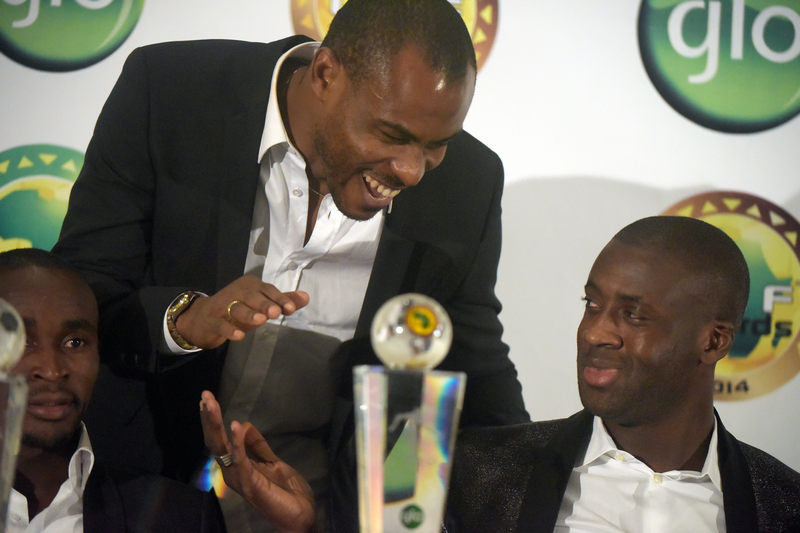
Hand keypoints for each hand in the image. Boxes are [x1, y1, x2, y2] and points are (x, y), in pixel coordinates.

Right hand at [177, 275, 309, 348]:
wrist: (200, 318)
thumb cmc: (237, 309)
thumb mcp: (259, 305)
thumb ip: (282, 301)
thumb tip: (306, 297)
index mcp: (250, 285)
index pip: (267, 290)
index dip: (279, 299)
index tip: (290, 309)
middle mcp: (236, 292)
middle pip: (251, 296)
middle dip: (264, 304)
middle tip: (275, 313)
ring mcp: (221, 306)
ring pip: (236, 308)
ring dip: (248, 314)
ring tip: (260, 321)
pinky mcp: (211, 321)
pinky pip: (221, 324)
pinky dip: (230, 329)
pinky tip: (239, 335)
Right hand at [200, 391, 315, 532]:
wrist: (301, 514)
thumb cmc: (286, 492)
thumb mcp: (271, 461)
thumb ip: (257, 445)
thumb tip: (243, 423)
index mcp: (237, 465)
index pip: (220, 439)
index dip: (213, 420)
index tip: (208, 399)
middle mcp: (232, 471)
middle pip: (216, 441)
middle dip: (209, 418)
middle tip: (205, 396)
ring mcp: (239, 478)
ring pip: (222, 448)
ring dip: (216, 425)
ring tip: (211, 405)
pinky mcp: (250, 483)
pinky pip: (241, 460)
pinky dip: (237, 442)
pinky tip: (234, 426)